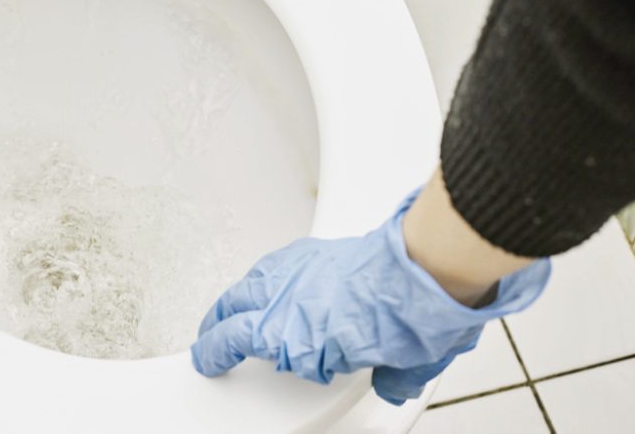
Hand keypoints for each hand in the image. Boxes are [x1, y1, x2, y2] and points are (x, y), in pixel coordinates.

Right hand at [190, 191, 549, 404]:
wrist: (426, 268)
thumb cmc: (411, 317)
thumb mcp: (403, 364)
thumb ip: (390, 377)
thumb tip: (395, 383)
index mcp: (292, 334)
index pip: (233, 340)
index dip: (213, 352)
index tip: (207, 359)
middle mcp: (287, 298)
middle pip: (232, 306)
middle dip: (216, 324)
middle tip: (211, 335)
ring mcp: (300, 270)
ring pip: (251, 281)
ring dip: (238, 297)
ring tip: (235, 306)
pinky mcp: (318, 250)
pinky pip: (277, 262)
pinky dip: (267, 274)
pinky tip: (273, 277)